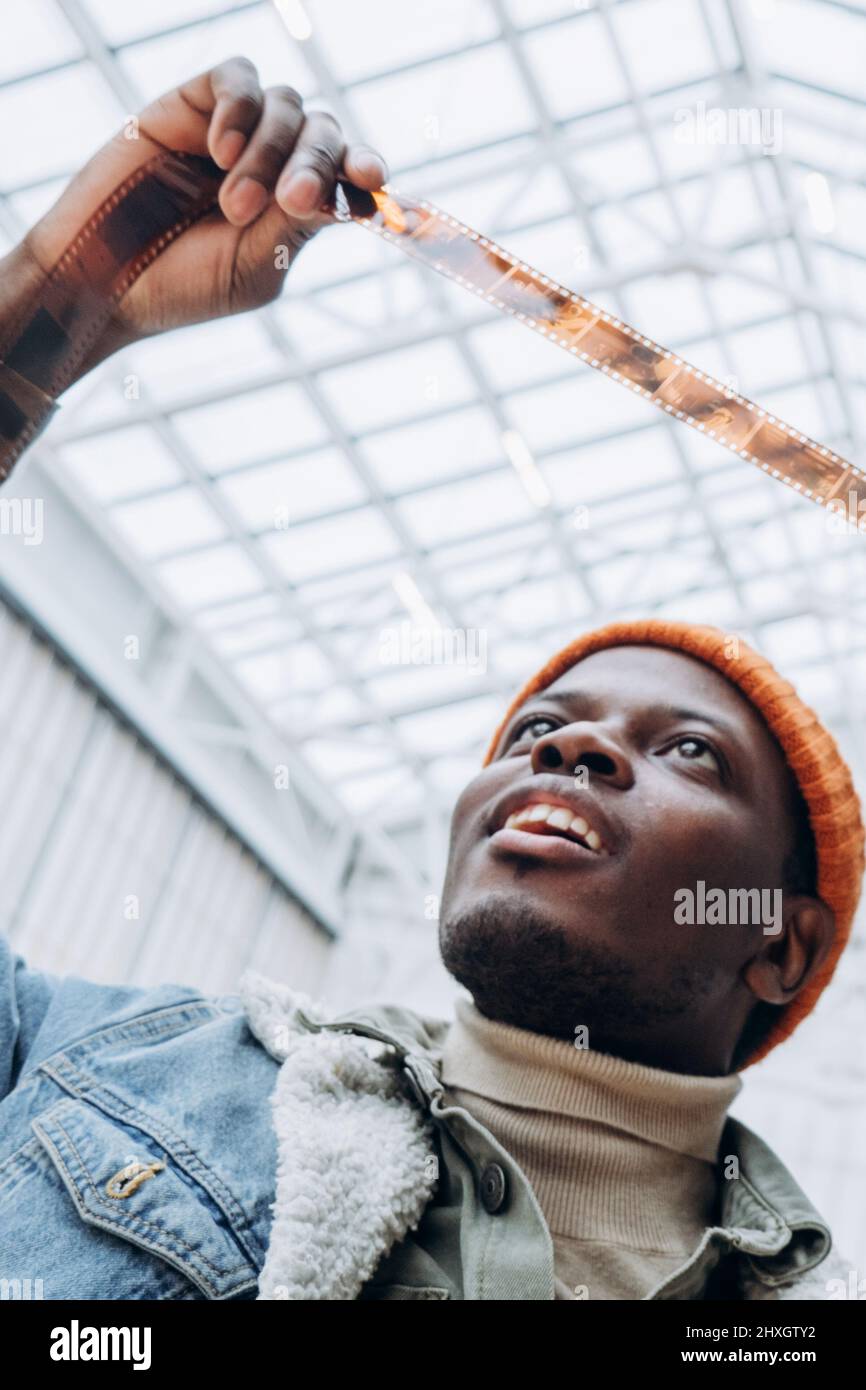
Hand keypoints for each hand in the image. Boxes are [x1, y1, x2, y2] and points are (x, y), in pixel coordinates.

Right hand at [20, 56, 386, 361]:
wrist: (102, 279)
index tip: (373, 180)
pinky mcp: (191, 106)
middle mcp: (272, 164)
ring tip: (233, 203)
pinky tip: (220, 149)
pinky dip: (240, 106)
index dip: (364, 168)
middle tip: (293, 200)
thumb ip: (297, 226)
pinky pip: (237, 78)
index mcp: (294, 208)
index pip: (346, 173)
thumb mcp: (252, 269)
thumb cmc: (179, 287)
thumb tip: (344, 188)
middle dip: (317, 163)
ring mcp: (233, 132)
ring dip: (270, 150)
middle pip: (323, 133)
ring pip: (287, 105)